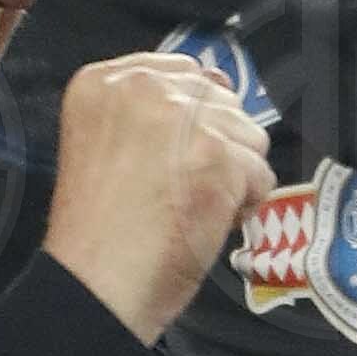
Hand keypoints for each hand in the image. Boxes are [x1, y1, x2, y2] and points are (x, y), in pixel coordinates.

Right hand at [42, 50, 274, 344]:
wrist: (96, 282)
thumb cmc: (99, 233)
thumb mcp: (107, 144)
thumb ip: (153, 111)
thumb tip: (220, 87)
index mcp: (103, 81)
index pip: (182, 73)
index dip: (193, 120)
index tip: (175, 158)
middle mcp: (142, 86)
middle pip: (220, 100)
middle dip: (216, 146)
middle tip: (182, 190)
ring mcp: (183, 118)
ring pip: (247, 134)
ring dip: (234, 175)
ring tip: (194, 207)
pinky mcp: (218, 155)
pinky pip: (261, 174)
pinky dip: (245, 205)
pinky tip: (208, 222)